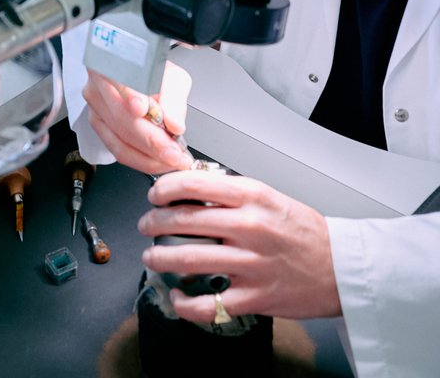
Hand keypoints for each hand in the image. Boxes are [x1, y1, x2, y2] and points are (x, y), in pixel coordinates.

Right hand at [82, 61, 192, 174]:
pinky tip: (158, 161)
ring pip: (118, 140)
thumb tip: (174, 124)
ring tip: (172, 160)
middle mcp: (98, 84)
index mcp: (113, 62)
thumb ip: (174, 99)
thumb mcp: (172, 77)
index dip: (130, 95)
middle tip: (175, 153)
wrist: (142, 77)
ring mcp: (95, 107)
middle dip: (151, 141)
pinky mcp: (98, 125)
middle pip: (120, 117)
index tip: (143, 109)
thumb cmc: (155, 74)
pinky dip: (140, 160)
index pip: (120, 80)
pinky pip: (117, 150)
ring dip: (148, 157)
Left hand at [139, 169, 340, 320]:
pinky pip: (208, 304)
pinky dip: (185, 303)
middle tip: (146, 225)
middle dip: (155, 222)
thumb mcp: (270, 197)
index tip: (155, 194)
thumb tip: (193, 189)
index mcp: (252, 196)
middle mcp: (249, 226)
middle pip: (185, 220)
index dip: (165, 188)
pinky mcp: (255, 297)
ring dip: (161, 258)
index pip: (194, 183)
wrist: (341, 267)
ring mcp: (251, 263)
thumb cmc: (306, 232)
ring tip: (152, 257)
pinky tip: (177, 295)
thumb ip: (233, 194)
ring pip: (189, 258)